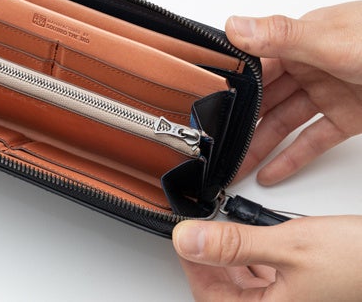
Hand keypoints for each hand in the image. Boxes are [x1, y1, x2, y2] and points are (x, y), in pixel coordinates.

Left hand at [173, 216, 361, 300]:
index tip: (182, 237)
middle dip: (207, 260)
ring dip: (228, 259)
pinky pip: (263, 279)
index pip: (210, 296)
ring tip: (219, 233)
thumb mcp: (288, 247)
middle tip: (196, 232)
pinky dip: (251, 259)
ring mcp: (289, 301)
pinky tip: (251, 242)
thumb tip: (189, 240)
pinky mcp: (300, 290)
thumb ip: (234, 245)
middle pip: (224, 292)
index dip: (192, 264)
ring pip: (243, 284)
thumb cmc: (360, 263)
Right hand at [225, 1, 361, 184]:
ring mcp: (331, 91)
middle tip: (219, 151)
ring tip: (237, 168)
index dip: (230, 91)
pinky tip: (274, 172)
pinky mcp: (349, 115)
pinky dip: (294, 157)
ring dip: (262, 146)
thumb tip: (235, 26)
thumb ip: (283, 35)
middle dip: (241, 126)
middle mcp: (312, 64)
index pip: (254, 67)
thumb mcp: (336, 40)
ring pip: (285, 122)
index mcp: (302, 40)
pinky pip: (314, 139)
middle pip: (266, 100)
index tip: (208, 112)